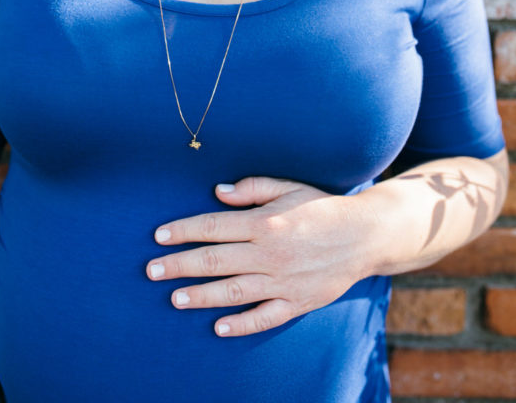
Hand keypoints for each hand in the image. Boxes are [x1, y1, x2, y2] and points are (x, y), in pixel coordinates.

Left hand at [146, 176, 372, 336]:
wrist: (364, 235)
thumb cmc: (320, 207)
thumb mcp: (287, 187)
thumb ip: (251, 189)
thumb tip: (217, 193)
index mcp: (265, 222)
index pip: (213, 227)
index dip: (183, 231)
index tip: (159, 236)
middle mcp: (270, 253)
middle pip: (215, 260)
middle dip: (180, 265)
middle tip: (152, 270)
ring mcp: (283, 281)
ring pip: (233, 291)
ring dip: (201, 296)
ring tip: (174, 298)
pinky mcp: (297, 302)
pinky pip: (265, 317)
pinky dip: (241, 324)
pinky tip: (218, 327)